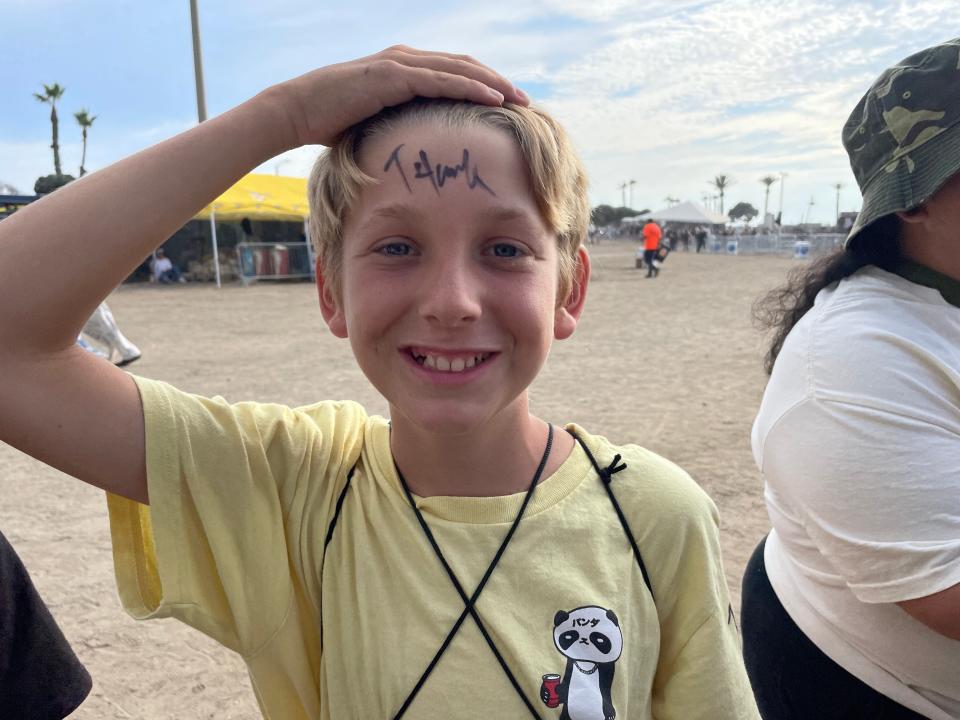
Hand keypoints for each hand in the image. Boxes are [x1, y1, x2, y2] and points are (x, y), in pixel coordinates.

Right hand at [270, 45, 528, 147]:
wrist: (297, 111)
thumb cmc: (332, 124)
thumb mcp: (377, 125)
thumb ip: (400, 129)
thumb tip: (419, 155)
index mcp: (405, 71)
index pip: (455, 74)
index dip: (484, 87)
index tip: (509, 106)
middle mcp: (407, 60)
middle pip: (465, 67)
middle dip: (498, 83)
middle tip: (525, 101)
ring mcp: (400, 65)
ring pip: (460, 69)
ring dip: (494, 84)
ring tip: (520, 100)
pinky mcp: (393, 76)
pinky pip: (442, 80)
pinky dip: (471, 88)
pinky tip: (494, 99)